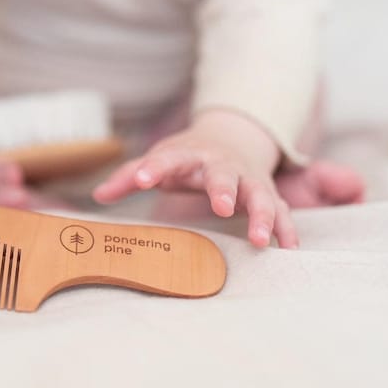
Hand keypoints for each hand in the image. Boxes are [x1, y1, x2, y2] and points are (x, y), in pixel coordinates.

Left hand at [93, 109, 297, 248]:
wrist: (230, 138)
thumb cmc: (186, 157)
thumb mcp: (158, 161)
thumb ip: (129, 177)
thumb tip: (98, 196)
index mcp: (187, 154)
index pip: (167, 158)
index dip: (153, 168)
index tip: (141, 181)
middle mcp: (220, 164)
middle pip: (222, 174)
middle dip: (222, 189)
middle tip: (221, 208)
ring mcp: (246, 178)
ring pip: (258, 193)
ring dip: (261, 215)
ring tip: (259, 239)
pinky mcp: (266, 193)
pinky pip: (281, 210)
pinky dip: (286, 228)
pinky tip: (289, 249)